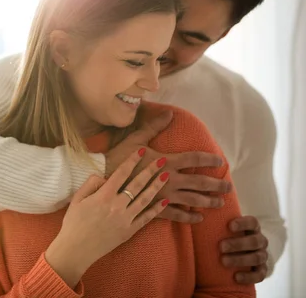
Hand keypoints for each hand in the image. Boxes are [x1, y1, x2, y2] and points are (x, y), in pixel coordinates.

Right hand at [45, 149, 169, 287]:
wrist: (76, 250)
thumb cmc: (73, 223)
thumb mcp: (76, 199)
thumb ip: (90, 184)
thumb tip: (104, 177)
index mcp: (104, 196)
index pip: (121, 173)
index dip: (132, 160)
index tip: (141, 150)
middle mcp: (117, 206)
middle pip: (138, 184)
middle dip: (151, 170)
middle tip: (162, 159)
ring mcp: (126, 219)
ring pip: (145, 199)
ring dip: (157, 186)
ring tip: (166, 176)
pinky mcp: (129, 231)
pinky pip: (146, 218)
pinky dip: (156, 209)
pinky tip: (165, 201)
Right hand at [104, 110, 229, 223]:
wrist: (103, 179)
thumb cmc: (118, 157)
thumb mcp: (136, 139)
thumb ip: (154, 127)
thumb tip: (170, 113)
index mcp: (166, 161)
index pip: (194, 160)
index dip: (209, 159)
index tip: (220, 161)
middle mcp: (169, 179)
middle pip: (199, 183)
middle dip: (216, 185)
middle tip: (229, 187)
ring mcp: (163, 195)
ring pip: (192, 200)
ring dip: (208, 202)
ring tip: (220, 203)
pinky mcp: (154, 208)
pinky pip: (176, 215)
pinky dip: (188, 217)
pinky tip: (197, 218)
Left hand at [220, 216, 268, 283]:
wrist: (245, 253)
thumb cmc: (230, 236)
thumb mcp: (226, 227)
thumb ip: (217, 221)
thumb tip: (197, 210)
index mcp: (252, 228)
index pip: (252, 222)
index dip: (243, 223)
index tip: (229, 226)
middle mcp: (260, 241)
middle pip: (254, 241)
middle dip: (237, 244)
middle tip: (220, 246)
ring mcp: (262, 256)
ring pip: (257, 257)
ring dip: (240, 260)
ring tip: (223, 261)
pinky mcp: (262, 270)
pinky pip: (260, 275)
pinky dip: (248, 276)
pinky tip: (235, 277)